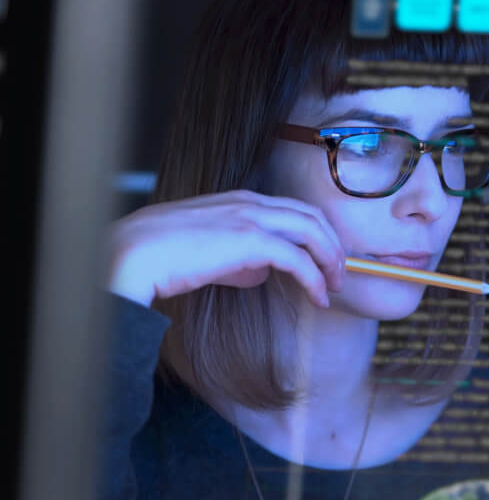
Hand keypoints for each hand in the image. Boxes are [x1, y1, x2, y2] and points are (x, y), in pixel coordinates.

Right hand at [103, 189, 345, 308]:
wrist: (137, 253)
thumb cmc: (165, 255)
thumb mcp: (210, 252)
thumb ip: (240, 258)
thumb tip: (261, 272)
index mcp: (242, 200)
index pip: (295, 211)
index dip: (318, 235)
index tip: (326, 261)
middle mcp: (251, 202)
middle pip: (313, 217)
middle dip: (333, 247)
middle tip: (339, 276)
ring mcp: (252, 217)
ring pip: (313, 232)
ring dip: (331, 261)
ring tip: (335, 288)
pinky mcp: (251, 240)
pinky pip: (298, 259)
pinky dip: (315, 279)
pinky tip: (319, 298)